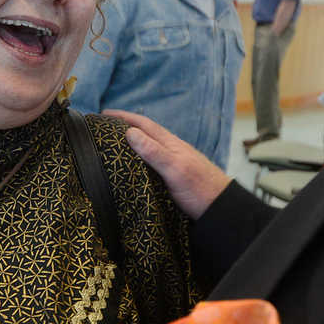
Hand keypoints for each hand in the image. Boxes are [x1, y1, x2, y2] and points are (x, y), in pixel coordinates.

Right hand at [103, 109, 229, 219]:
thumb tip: (129, 131)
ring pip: (147, 148)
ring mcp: (172, 163)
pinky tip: (132, 166)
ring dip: (130, 143)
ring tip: (113, 145)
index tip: (104, 114)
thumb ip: (153, 151)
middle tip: (103, 128)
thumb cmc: (200, 188)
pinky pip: (150, 162)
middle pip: (144, 133)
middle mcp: (170, 150)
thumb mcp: (174, 169)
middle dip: (124, 127)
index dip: (123, 117)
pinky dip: (137, 159)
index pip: (143, 124)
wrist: (220, 209)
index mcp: (169, 143)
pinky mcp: (172, 178)